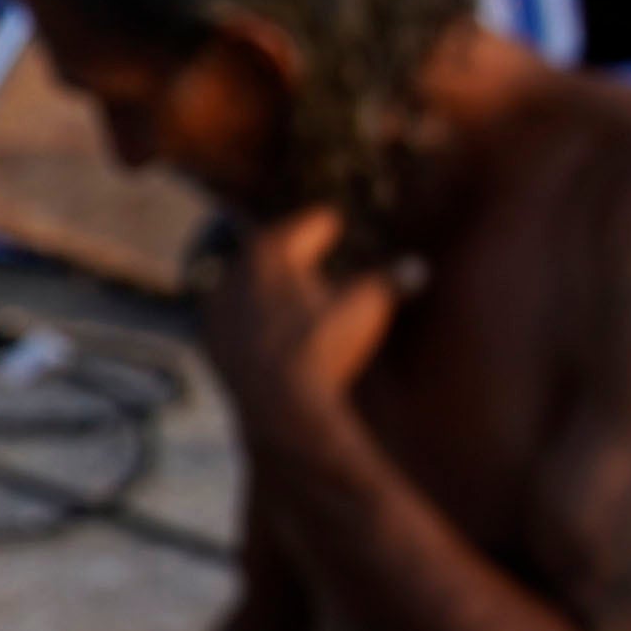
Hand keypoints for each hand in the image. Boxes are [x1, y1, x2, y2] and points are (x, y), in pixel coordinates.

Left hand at [192, 204, 400, 443]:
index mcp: (271, 249)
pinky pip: (238, 322)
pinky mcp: (212, 344)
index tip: (343, 227)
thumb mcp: (368, 306)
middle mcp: (234, 271)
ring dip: (275, 290)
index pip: (312, 223)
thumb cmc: (323, 344)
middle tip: (325, 262)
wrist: (279, 408)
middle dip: (302, 257)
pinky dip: (257, 323)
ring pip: (251, 286)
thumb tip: (417, 268)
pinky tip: (279, 335)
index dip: (336, 226)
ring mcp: (217, 309)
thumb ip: (391, 281)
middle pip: (276, 251)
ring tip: (302, 301)